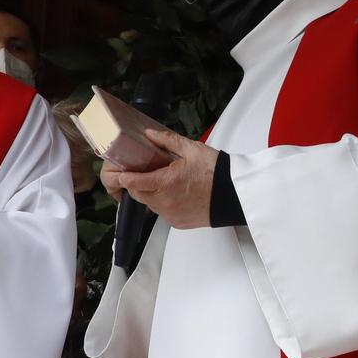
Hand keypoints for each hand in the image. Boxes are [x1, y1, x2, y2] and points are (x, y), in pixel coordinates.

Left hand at [102, 129, 218, 230]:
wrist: (235, 194)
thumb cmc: (216, 171)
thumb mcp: (191, 149)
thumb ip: (166, 140)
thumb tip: (148, 134)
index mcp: (165, 183)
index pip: (132, 183)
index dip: (124, 177)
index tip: (122, 173)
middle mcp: (165, 202)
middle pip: (138, 195)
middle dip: (137, 185)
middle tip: (144, 174)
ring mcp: (171, 215)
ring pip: (149, 205)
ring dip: (150, 194)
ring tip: (164, 182)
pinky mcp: (178, 223)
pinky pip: (162, 213)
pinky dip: (163, 204)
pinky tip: (175, 194)